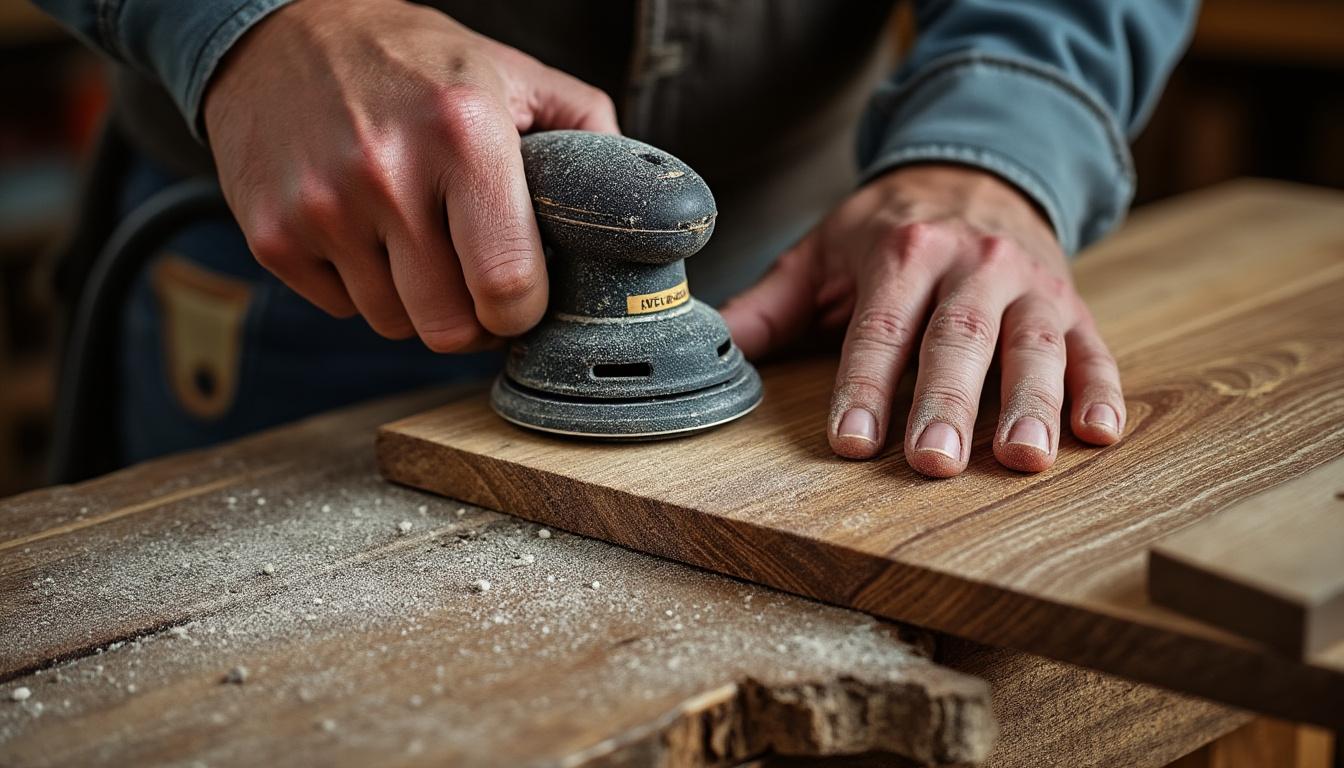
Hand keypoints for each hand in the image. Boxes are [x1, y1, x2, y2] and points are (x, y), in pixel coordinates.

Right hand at [203, 0, 617, 348]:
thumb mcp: (510, 71)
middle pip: (448, 327)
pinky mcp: (271, 236)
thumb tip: (632, 202)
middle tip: (473, 282)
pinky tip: (365, 234)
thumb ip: (585, 130)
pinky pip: (341, 310)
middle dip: (472, 318)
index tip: (522, 298)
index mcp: (463, 133)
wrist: (277, 34)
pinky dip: (361, 288)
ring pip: (394, 325)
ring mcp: (320, 209)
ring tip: (417, 243)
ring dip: (416, 302)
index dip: (523, 311)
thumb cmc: (409, 60)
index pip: (508, 284)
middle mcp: (386, 173)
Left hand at [721, 164, 1123, 477]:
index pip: (880, 326)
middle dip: (944, 401)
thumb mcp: (823, 252)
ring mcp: (1029, 284)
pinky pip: (1093, 348)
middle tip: (933, 461)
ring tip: (1023, 458)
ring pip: (1032, 345)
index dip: (864, 385)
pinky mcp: (1074, 305)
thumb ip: (771, 305)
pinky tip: (1097, 435)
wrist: (977, 172)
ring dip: (1030, 403)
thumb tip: (710, 345)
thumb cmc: (889, 231)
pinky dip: (1100, 390)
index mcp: (903, 251)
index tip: (851, 440)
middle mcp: (972, 263)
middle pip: (957, 338)